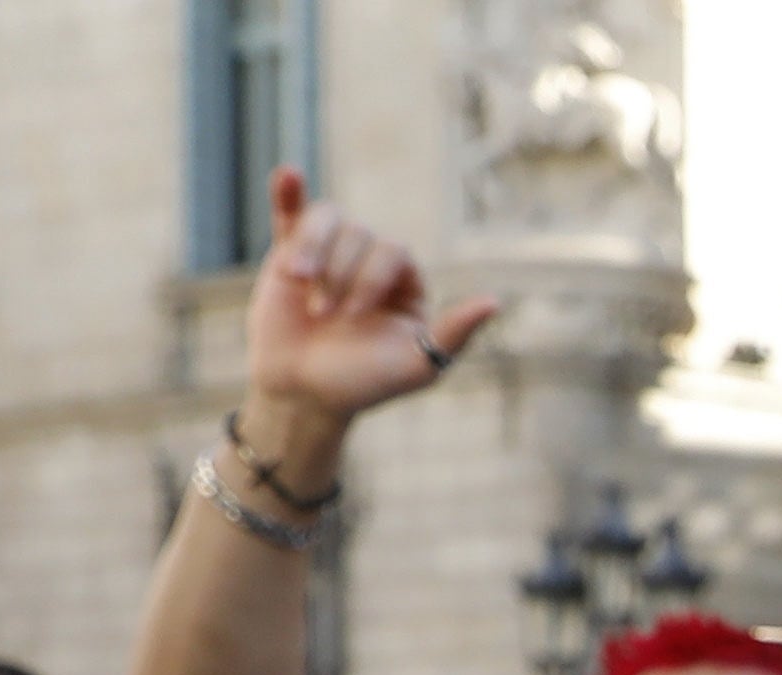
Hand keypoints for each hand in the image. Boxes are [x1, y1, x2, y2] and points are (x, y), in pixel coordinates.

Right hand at [235, 167, 500, 483]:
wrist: (301, 393)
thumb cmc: (361, 383)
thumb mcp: (414, 365)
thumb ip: (453, 334)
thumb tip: (494, 303)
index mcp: (404, 281)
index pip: (393, 251)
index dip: (370, 278)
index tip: (352, 317)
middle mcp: (370, 260)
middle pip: (359, 234)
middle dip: (340, 274)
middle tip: (324, 316)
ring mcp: (330, 253)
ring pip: (326, 221)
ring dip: (312, 251)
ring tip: (299, 284)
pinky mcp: (290, 252)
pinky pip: (292, 214)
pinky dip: (288, 194)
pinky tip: (288, 175)